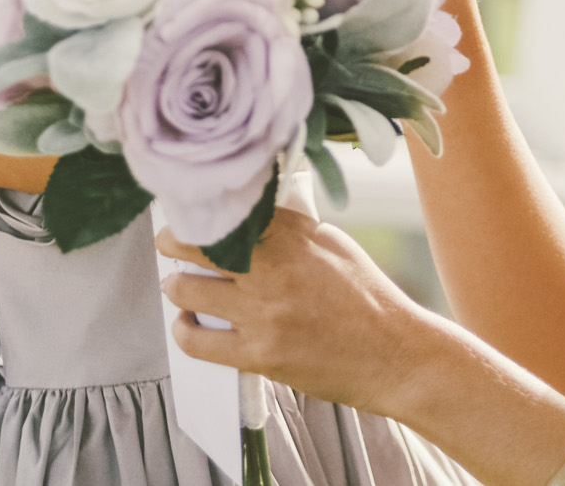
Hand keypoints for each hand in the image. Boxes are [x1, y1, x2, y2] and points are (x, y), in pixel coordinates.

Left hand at [158, 214, 431, 418]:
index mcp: (295, 235)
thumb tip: (253, 218)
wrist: (395, 355)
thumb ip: (292, 229)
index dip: (201, 208)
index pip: (230, 211)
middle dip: (173, 240)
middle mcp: (275, 268)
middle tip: (170, 242)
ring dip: (176, 286)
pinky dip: (183, 331)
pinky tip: (186, 324)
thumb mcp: (334, 246)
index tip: (188, 209)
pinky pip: (198, 341)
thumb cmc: (369, 300)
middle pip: (197, 244)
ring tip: (177, 285)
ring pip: (188, 290)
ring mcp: (264, 312)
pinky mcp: (259, 353)